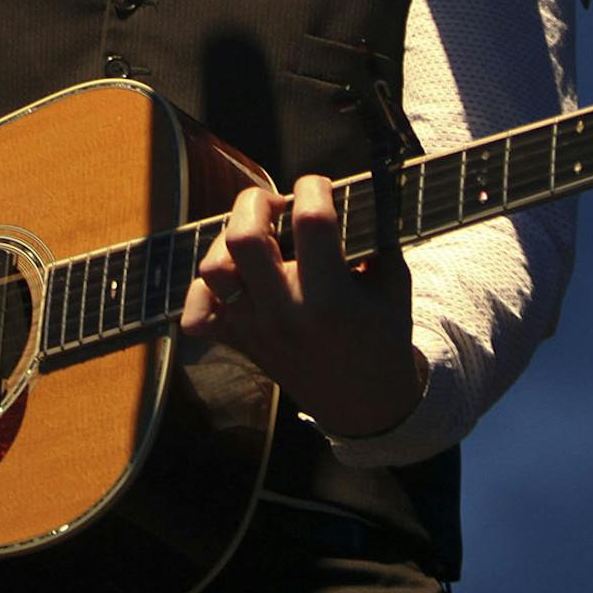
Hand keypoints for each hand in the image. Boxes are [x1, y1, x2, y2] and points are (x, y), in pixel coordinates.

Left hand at [180, 176, 425, 439]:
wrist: (366, 405)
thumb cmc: (383, 336)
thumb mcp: (394, 283)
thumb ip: (376, 235)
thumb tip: (354, 189)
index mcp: (331, 298)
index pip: (310, 220)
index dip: (314, 187)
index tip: (319, 187)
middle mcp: (286, 314)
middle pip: (242, 237)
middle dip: (257, 202)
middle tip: (277, 204)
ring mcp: (256, 331)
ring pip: (213, 269)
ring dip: (228, 240)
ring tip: (255, 237)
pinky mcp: (240, 344)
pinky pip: (198, 315)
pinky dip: (206, 291)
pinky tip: (235, 280)